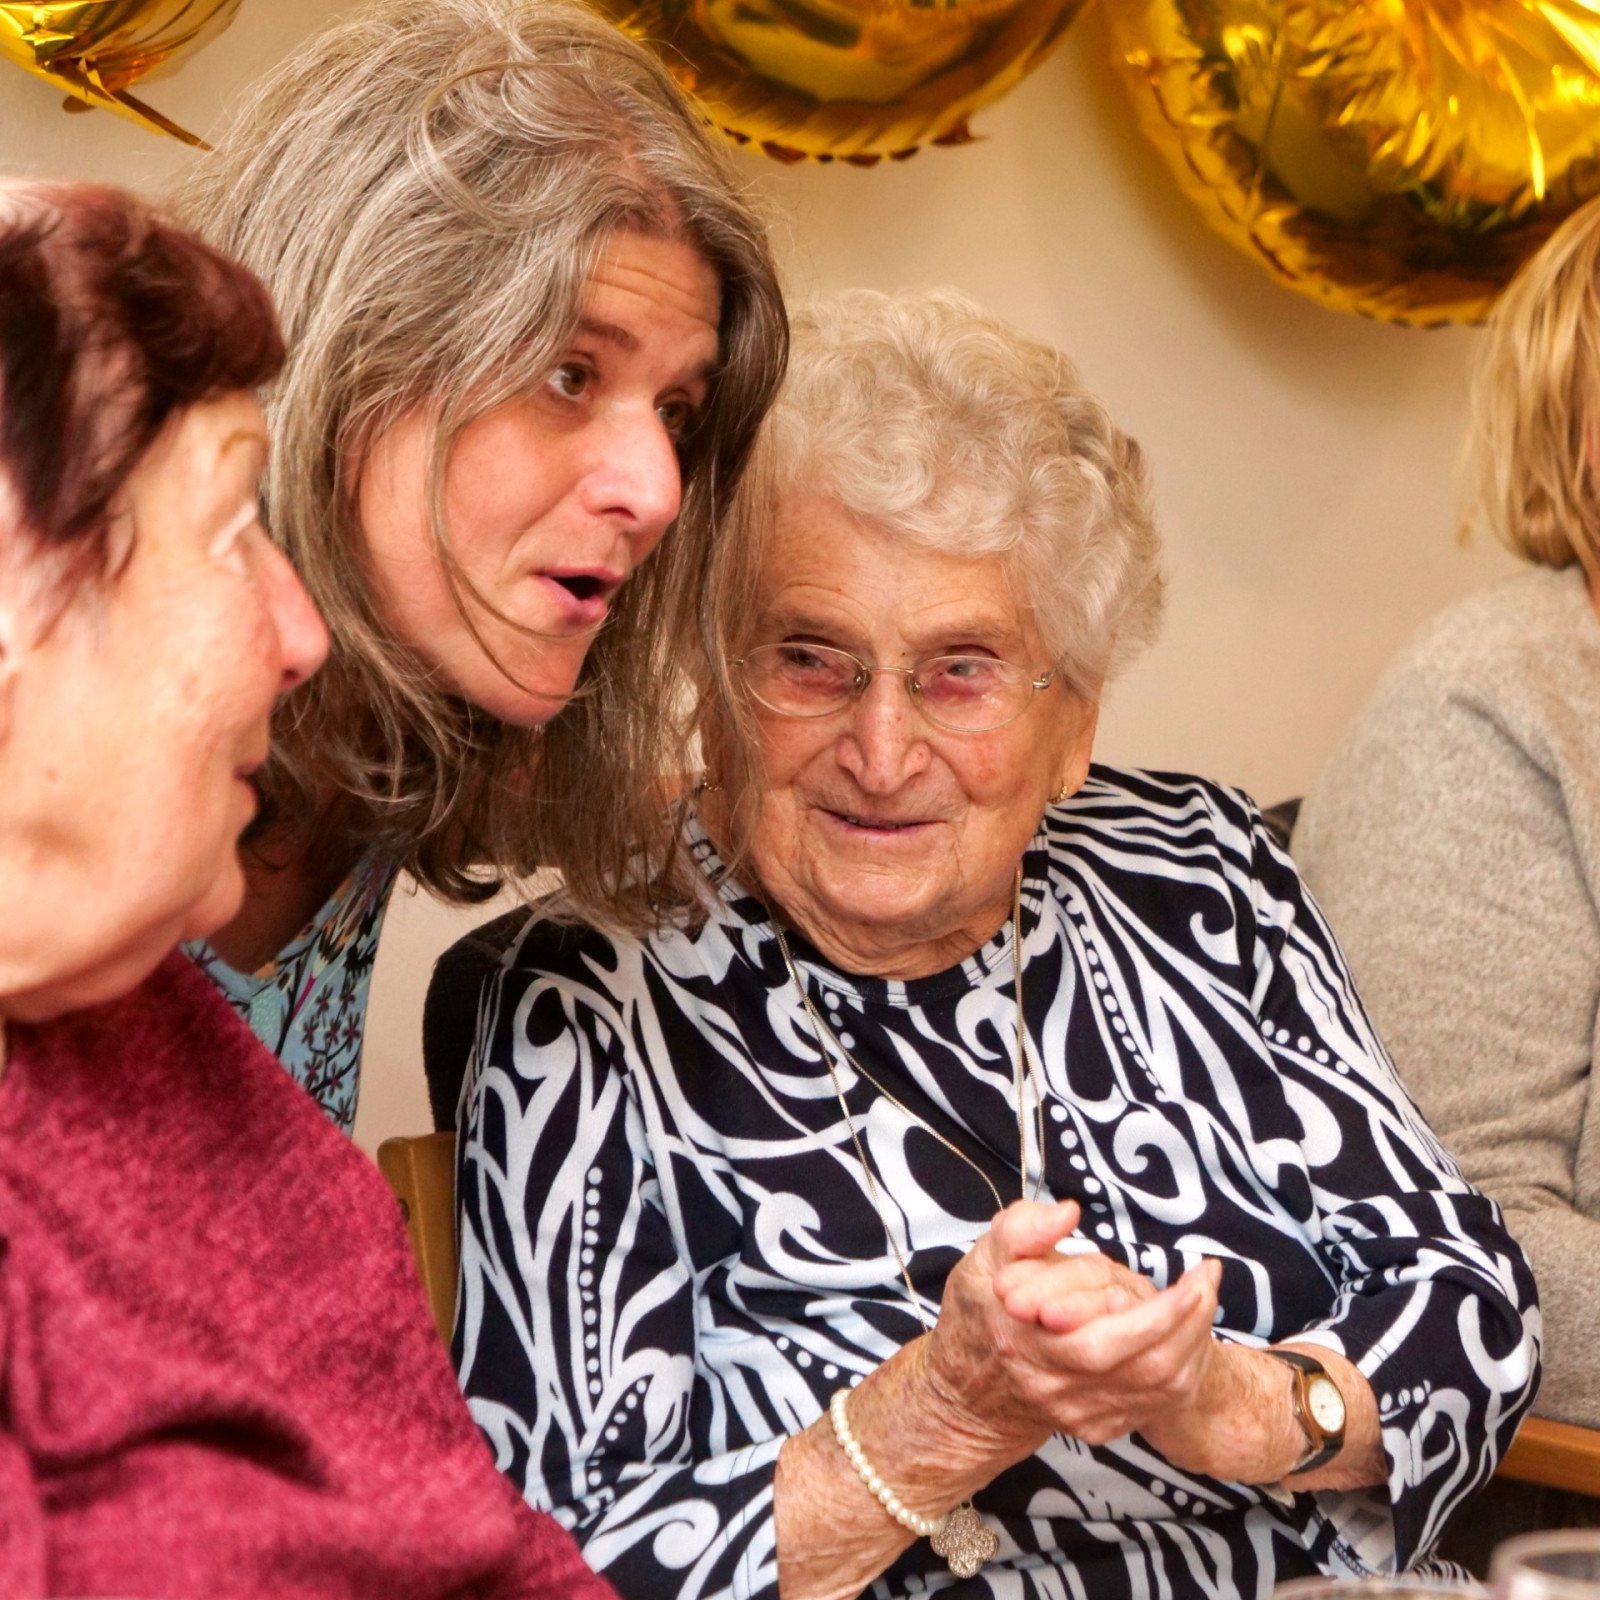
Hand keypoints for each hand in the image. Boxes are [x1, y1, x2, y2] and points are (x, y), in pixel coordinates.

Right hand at [919, 1200, 1222, 1460]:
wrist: (967, 1392)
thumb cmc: (978, 1315)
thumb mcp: (982, 1259)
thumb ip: (1021, 1229)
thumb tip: (1066, 1213)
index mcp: (1025, 1343)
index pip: (1106, 1342)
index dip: (1161, 1313)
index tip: (1193, 1276)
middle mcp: (1056, 1388)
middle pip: (1148, 1368)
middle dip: (1191, 1321)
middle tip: (1207, 1279)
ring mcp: (1081, 1415)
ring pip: (1162, 1388)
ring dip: (1195, 1341)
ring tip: (1202, 1297)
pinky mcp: (1100, 1427)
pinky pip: (1159, 1403)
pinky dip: (1184, 1364)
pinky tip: (1185, 1331)